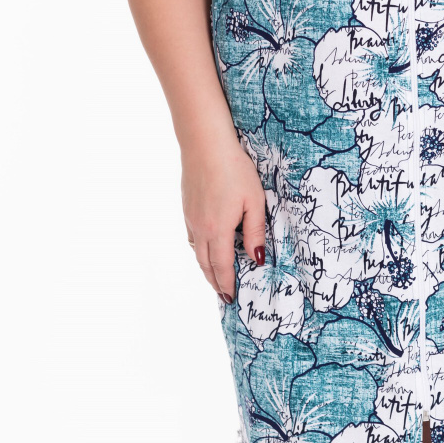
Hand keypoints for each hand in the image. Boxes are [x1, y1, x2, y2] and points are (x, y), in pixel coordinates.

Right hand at [181, 138, 266, 303]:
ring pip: (196, 251)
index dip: (227, 284)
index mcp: (217, 230)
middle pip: (205, 264)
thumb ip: (255, 231)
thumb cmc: (235, 169)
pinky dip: (198, 249)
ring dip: (205, 266)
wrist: (205, 144)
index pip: (221, 266)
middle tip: (223, 294)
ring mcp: (190, 217)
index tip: (231, 298)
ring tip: (214, 275)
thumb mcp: (254, 200)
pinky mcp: (187, 206)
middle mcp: (200, 228)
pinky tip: (205, 246)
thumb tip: (257, 259)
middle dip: (214, 281)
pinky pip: (191, 236)